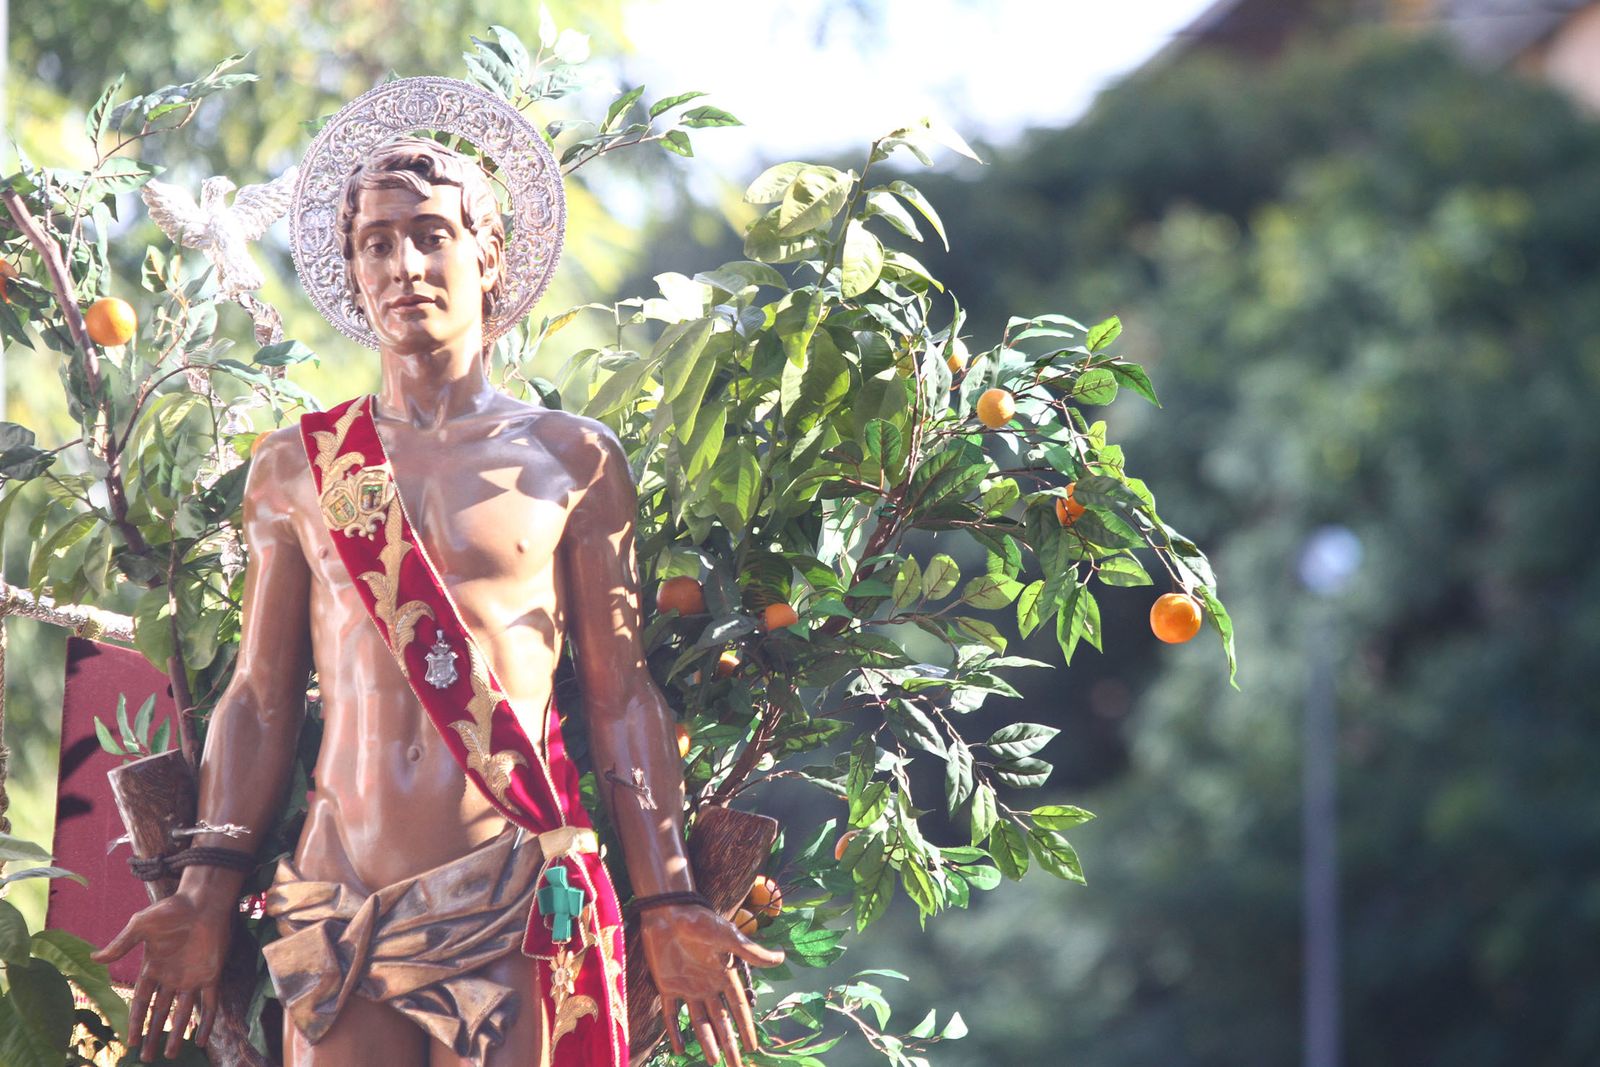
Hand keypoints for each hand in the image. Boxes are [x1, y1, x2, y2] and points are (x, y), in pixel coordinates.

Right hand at [91, 891, 232, 1060]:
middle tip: (148, 1058)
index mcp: (153, 968)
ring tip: (172, 1055)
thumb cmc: (171, 910)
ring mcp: (192, 977)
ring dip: (178, 1033)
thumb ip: (121, 944)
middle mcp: (172, 977)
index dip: (135, 1021)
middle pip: (160, 1012)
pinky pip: (210, 1003)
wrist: (204, 900)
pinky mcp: (211, 974)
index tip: (130, 1041)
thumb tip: (94, 958)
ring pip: (183, 1013)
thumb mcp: (140, 926)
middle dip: (154, 1034)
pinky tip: (202, 1038)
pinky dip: (207, 1021)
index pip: (141, 1002)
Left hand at [638, 903, 785, 1065]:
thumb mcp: (730, 937)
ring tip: (713, 1062)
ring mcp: (687, 987)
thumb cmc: (701, 921)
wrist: (669, 911)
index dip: (746, 1028)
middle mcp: (708, 985)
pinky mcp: (667, 986)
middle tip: (735, 1066)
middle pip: (721, 1022)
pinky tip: (678, 1050)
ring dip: (706, 1042)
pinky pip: (671, 1015)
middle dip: (729, 1044)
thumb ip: (752, 952)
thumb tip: (782, 958)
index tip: (753, 1048)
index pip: (738, 1008)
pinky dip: (674, 1032)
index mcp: (724, 975)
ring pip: (699, 1023)